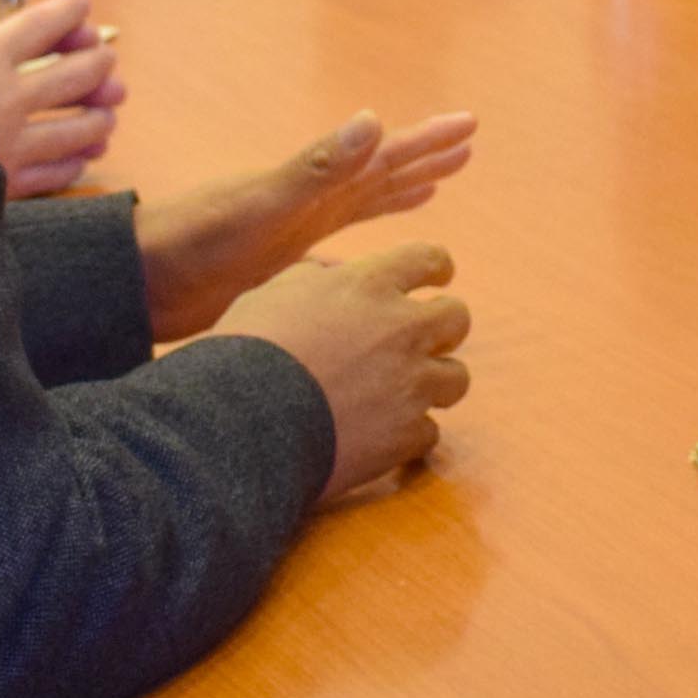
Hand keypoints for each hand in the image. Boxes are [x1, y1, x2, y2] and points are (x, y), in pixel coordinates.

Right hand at [0, 0, 123, 199]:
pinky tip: (79, 154)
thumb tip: (40, 18)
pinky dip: (77, 159)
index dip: (70, 12)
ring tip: (104, 113)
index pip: (46, 24)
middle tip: (105, 62)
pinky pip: (62, 171)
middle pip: (78, 75)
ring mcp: (7, 147)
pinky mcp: (5, 187)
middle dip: (99, 64)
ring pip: (83, 129)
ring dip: (100, 117)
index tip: (78, 8)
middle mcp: (2, 100)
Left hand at [134, 109, 478, 341]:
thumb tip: (371, 120)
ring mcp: (294, 231)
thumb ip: (316, 167)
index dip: (427, 143)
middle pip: (380, 174)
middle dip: (424, 160)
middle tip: (467, 144)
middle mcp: (309, 201)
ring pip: (362, 206)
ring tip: (434, 185)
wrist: (142, 278)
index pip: (383, 156)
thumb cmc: (197, 239)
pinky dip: (360, 244)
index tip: (470, 125)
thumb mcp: (263, 202)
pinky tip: (371, 255)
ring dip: (398, 192)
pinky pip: (337, 248)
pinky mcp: (279, 264)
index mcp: (314, 185)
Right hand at [223, 243, 473, 499]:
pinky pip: (428, 432)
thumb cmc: (244, 354)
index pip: (428, 259)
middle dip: (443, 329)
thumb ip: (313, 278)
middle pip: (457, 317)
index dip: (435, 269)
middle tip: (424, 342)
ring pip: (456, 379)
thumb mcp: (271, 294)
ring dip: (434, 385)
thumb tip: (331, 273)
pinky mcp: (406, 434)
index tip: (437, 280)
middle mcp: (401, 329)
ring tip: (405, 396)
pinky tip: (381, 438)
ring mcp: (411, 383)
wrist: (241, 424)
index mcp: (369, 285)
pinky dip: (408, 436)